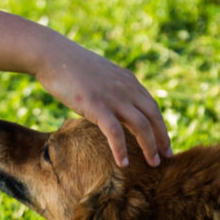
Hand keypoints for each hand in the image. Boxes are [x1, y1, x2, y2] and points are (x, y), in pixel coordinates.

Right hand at [34, 36, 171, 167]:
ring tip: (154, 164)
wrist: (51, 55)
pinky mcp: (97, 106)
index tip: (163, 141)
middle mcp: (126, 88)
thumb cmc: (70, 67)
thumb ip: (111, 89)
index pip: (151, 106)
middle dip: (162, 138)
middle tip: (167, 156)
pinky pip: (115, 132)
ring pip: (141, 126)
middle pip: (153, 116)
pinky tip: (123, 164)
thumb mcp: (99, 76)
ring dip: (150, 147)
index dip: (160, 125)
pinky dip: (121, 149)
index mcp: (128, 81)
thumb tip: (111, 105)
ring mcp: (113, 97)